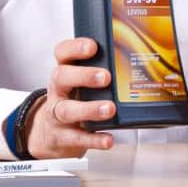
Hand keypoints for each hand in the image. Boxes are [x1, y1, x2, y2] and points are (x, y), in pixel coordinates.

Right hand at [23, 37, 119, 157]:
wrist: (50, 134)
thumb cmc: (74, 101)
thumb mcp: (80, 84)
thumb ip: (100, 72)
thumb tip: (137, 63)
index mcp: (65, 72)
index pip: (62, 53)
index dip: (75, 48)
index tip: (92, 46)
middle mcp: (58, 91)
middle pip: (61, 77)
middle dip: (84, 76)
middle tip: (105, 77)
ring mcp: (57, 114)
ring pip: (67, 110)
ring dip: (89, 109)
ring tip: (109, 109)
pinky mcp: (61, 137)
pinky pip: (76, 138)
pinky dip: (93, 139)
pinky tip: (107, 139)